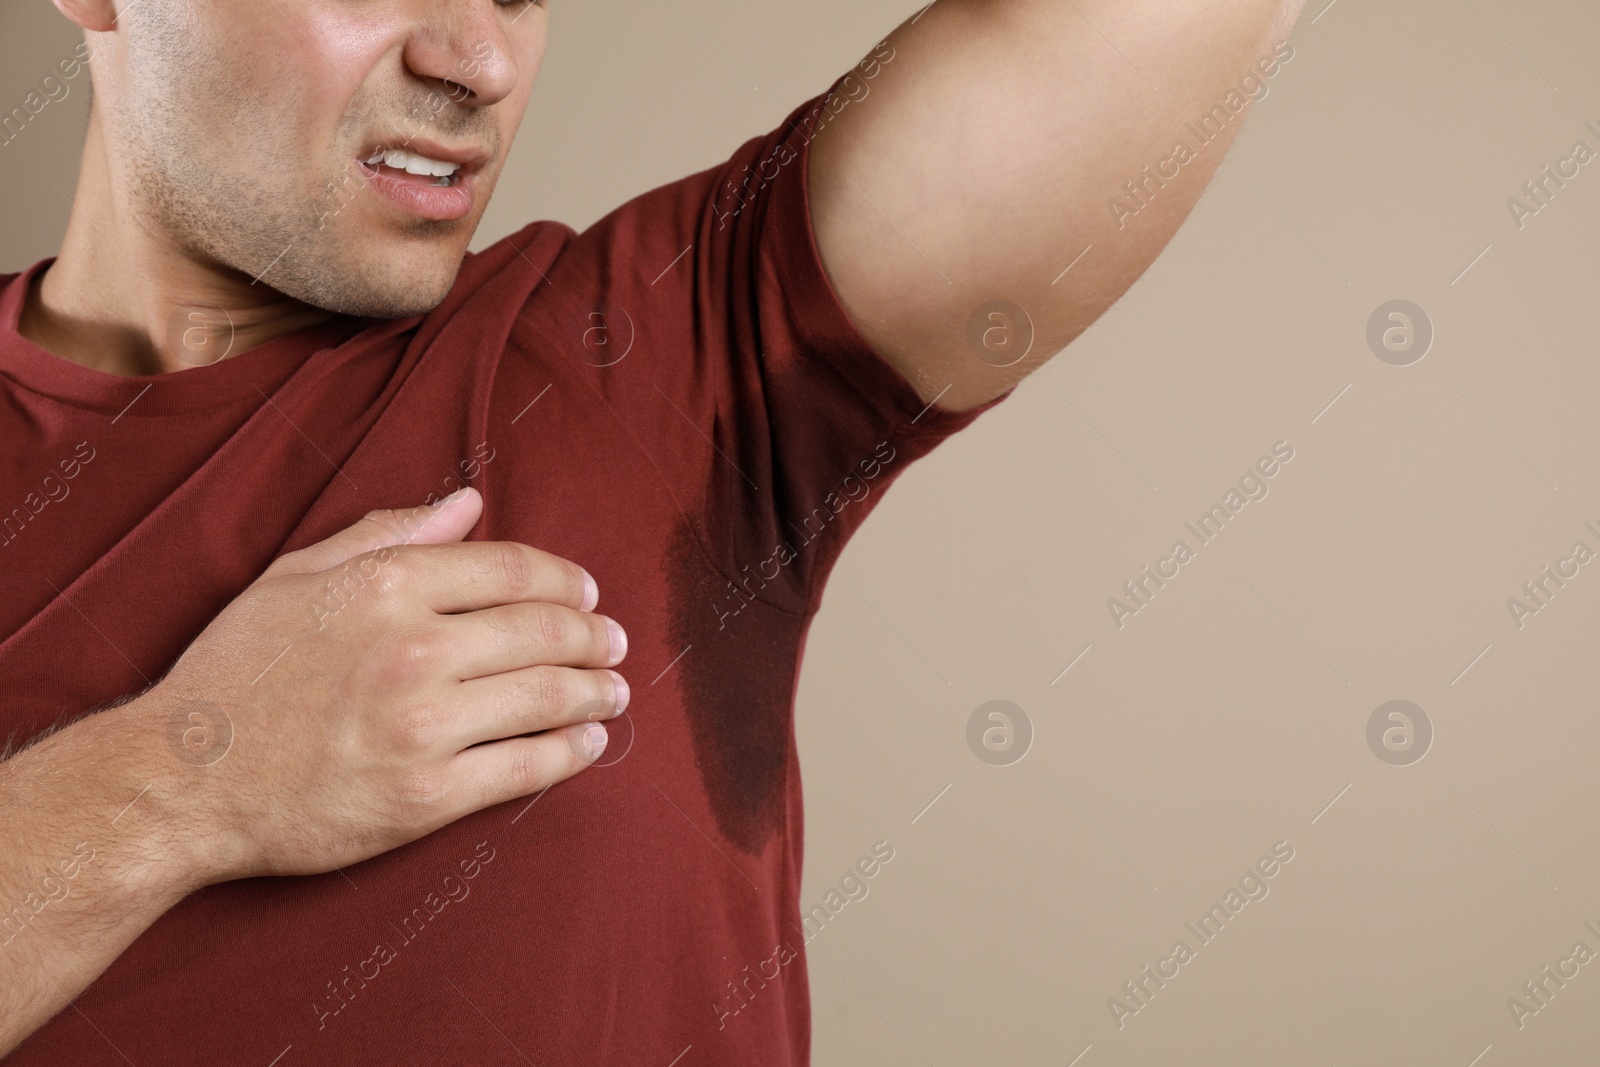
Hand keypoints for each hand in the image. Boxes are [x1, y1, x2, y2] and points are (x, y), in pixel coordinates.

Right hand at [130, 487, 626, 884]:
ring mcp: (424, 726)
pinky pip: (525, 767)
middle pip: (544, 631)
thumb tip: (469, 504)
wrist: (182, 780)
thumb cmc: (237, 671)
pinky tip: (589, 743)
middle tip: (615, 644)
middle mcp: (414, 650)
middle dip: (595, 636)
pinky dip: (571, 752)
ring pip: (548, 697)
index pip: (512, 569)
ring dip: (597, 692)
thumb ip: (389, 534)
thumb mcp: (298, 577)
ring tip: (614, 691)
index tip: (587, 594)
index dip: (566, 581)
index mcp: (386, 586)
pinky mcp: (426, 796)